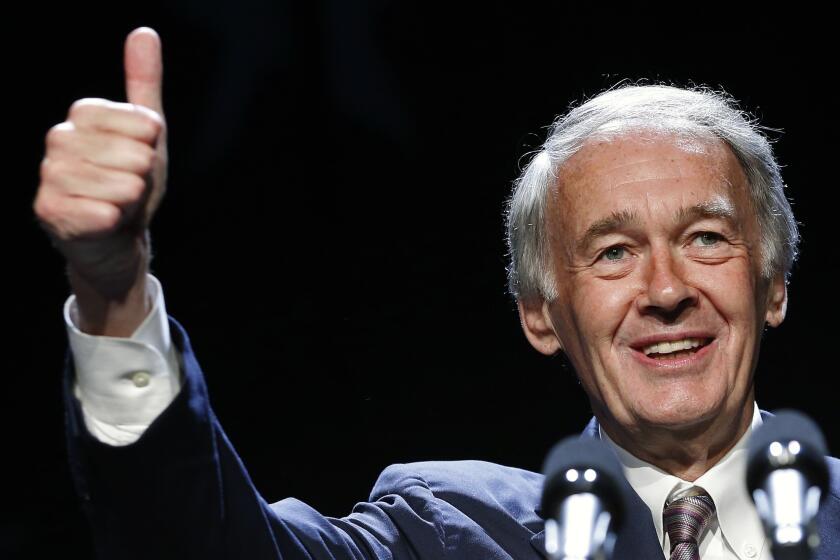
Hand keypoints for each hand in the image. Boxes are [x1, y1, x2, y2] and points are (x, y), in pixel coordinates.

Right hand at [34, 27, 166, 333]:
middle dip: (144, 176)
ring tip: (119, 203)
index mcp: (82, 115)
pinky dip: (115, 221)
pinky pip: (103, 213)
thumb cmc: (132, 181)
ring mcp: (50, 175)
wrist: (118, 236)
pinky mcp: (48, 210)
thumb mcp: (148, 133)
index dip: (152, 146)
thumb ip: (144, 83)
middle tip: (130, 186)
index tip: (142, 156)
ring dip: (132, 201)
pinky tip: (107, 220)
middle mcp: (59, 139)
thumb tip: (144, 33)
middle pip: (134, 155)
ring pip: (122, 185)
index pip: (141, 121)